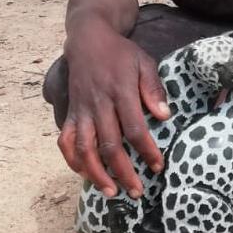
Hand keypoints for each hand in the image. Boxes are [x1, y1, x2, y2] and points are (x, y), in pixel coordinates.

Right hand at [57, 23, 169, 198]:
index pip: (135, 128)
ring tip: (111, 192)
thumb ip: (153, 89)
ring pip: (85, 149)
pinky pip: (66, 141)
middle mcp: (98, 104)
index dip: (146, 150)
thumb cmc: (121, 54)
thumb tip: (165, 116)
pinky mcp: (70, 112)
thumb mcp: (144, 62)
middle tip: (137, 191)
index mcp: (121, 91)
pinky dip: (73, 161)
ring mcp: (81, 110)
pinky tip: (85, 174)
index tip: (158, 166)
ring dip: (97, 174)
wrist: (89, 40)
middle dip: (124, 172)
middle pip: (109, 145)